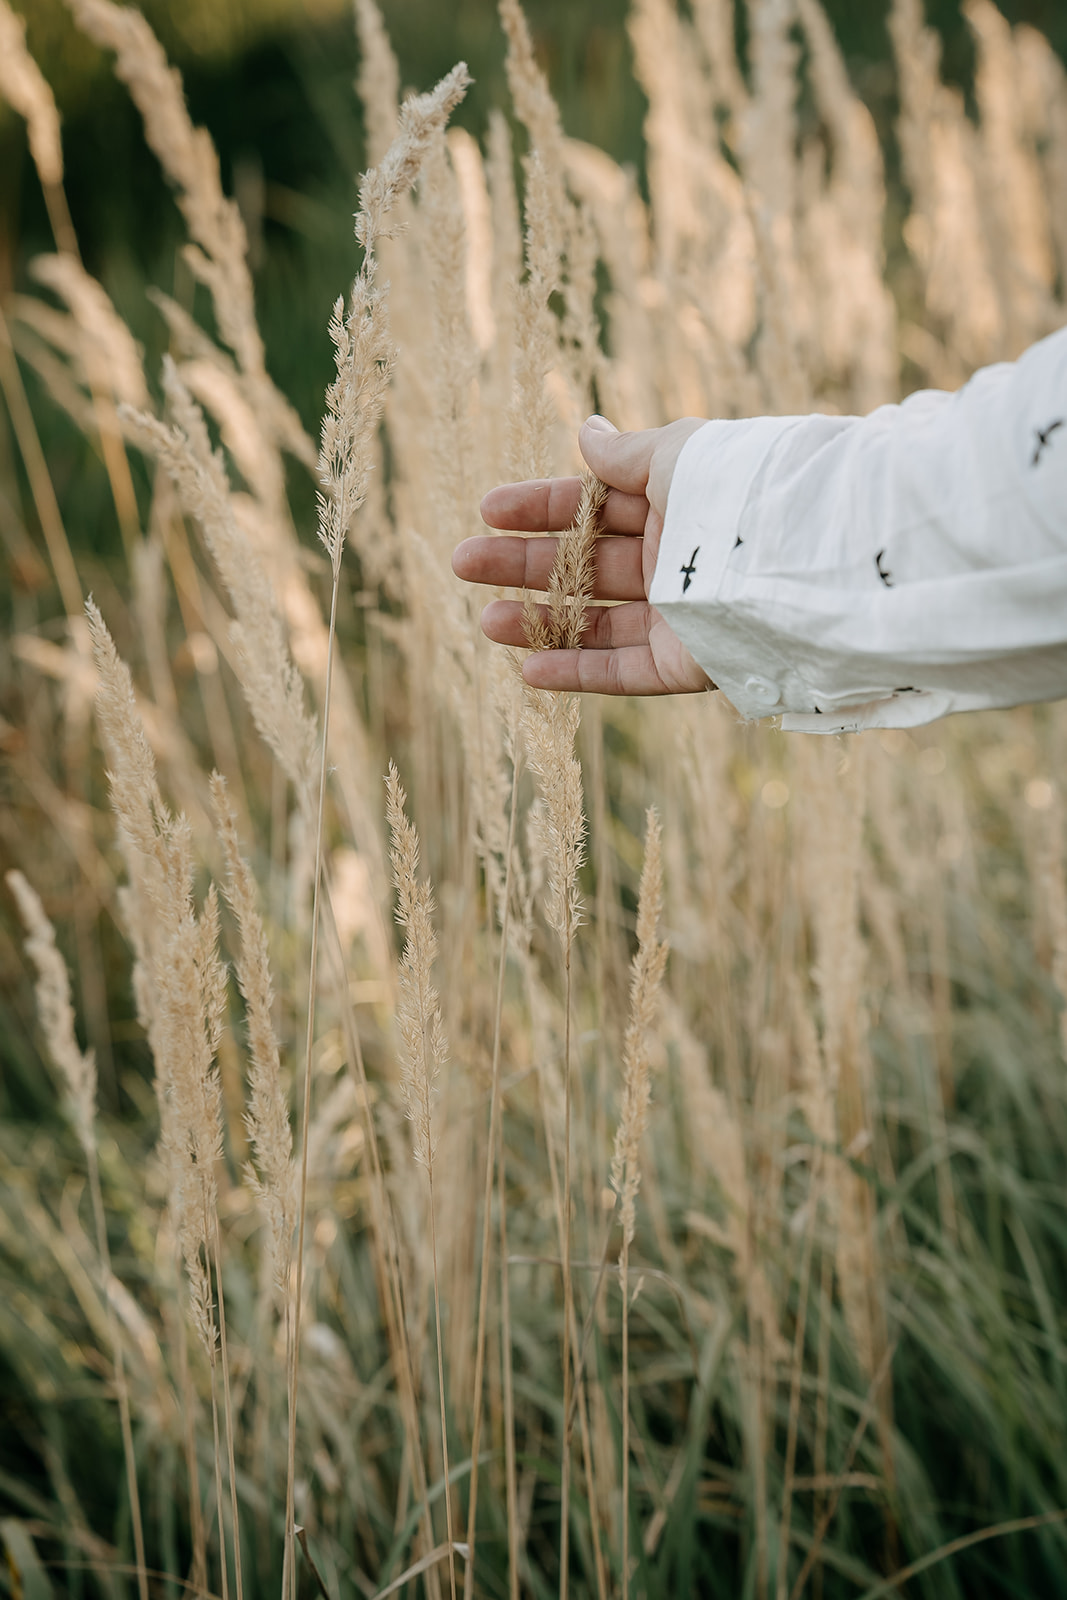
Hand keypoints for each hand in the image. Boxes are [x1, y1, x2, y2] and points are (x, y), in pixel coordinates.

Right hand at [452, 415, 714, 693]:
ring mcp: (680, 614)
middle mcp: (674, 559)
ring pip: (595, 621)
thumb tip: (585, 432)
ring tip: (486, 621)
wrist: (798, 556)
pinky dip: (576, 672)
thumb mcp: (674, 456)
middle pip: (584, 564)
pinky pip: (623, 671)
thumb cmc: (737, 490)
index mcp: (673, 503)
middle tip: (463, 562)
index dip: (539, 507)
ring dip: (539, 621)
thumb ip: (626, 454)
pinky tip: (528, 671)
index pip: (593, 506)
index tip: (488, 510)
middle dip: (523, 563)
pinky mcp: (688, 664)